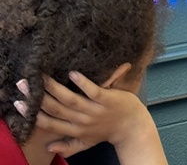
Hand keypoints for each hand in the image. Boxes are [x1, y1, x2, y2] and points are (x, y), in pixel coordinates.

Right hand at [16, 72, 166, 162]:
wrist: (133, 128)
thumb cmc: (108, 132)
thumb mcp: (87, 143)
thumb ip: (68, 146)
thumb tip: (48, 148)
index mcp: (75, 131)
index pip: (49, 123)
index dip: (32, 114)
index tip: (18, 103)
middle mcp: (82, 121)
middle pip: (55, 109)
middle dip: (37, 98)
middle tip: (24, 84)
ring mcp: (95, 110)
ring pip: (70, 100)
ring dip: (55, 88)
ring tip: (43, 77)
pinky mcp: (108, 99)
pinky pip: (93, 90)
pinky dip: (83, 83)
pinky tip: (73, 73)